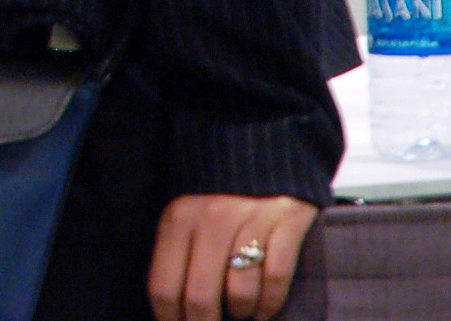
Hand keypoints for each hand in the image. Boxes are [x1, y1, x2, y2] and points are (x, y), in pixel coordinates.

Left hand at [149, 193, 315, 320]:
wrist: (257, 146)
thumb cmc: (216, 194)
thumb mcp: (185, 216)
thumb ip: (177, 257)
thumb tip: (175, 311)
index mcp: (177, 220)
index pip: (164, 288)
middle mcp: (209, 219)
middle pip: (200, 297)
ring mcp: (249, 219)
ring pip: (240, 292)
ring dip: (242, 313)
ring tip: (241, 312)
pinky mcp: (286, 221)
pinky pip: (276, 277)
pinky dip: (270, 302)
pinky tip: (265, 308)